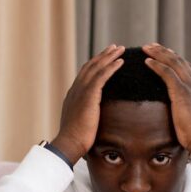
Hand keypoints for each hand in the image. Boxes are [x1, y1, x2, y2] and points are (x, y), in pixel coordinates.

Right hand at [51, 44, 125, 163]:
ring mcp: (81, 91)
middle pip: (91, 66)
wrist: (69, 144)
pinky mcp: (88, 95)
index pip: (85, 74)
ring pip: (96, 68)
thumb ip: (85, 116)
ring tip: (120, 49)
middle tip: (115, 47)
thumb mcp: (80, 124)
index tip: (105, 58)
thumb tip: (92, 120)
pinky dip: (111, 67)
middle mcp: (76, 89)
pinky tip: (121, 61)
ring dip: (109, 57)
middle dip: (103, 56)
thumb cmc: (75, 140)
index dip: (95, 64)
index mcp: (73, 95)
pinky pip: (102, 76)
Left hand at [142, 43, 190, 159]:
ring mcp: (189, 86)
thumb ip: (190, 112)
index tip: (166, 53)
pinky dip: (156, 65)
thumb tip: (184, 115)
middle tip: (152, 46)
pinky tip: (147, 61)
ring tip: (146, 48)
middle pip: (179, 61)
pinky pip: (167, 73)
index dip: (176, 59)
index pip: (187, 68)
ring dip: (158, 54)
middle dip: (165, 52)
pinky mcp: (181, 91)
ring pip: (173, 63)